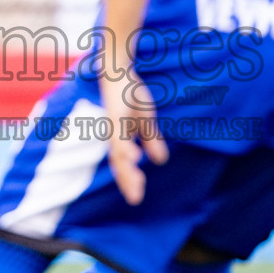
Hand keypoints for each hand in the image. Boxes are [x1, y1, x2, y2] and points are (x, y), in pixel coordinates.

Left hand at [98, 67, 169, 205]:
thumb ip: (151, 140)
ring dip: (127, 169)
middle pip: (118, 164)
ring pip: (119, 153)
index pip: (123, 166)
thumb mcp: (145, 121)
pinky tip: (134, 157)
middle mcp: (114, 137)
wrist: (118, 72)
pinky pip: (121, 134)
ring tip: (135, 184)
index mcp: (120, 140)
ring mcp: (115, 127)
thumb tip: (159, 161)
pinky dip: (126, 147)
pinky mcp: (118, 116)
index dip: (128, 182)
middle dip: (127, 182)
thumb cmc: (128, 95)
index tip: (136, 200)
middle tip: (136, 200)